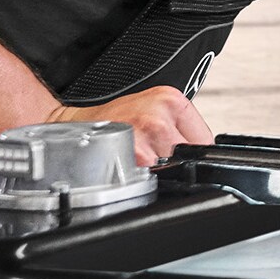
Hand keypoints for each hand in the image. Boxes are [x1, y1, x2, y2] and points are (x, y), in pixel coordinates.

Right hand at [52, 89, 214, 165]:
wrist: (75, 125)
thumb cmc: (113, 119)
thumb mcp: (153, 110)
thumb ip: (179, 126)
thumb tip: (201, 151)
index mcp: (170, 100)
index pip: (204, 141)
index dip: (192, 154)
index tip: (177, 154)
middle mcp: (159, 115)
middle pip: (189, 156)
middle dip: (175, 162)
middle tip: (152, 155)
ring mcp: (145, 134)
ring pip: (173, 169)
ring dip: (160, 172)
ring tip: (140, 160)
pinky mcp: (133, 154)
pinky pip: (153, 177)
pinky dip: (145, 179)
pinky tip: (131, 167)